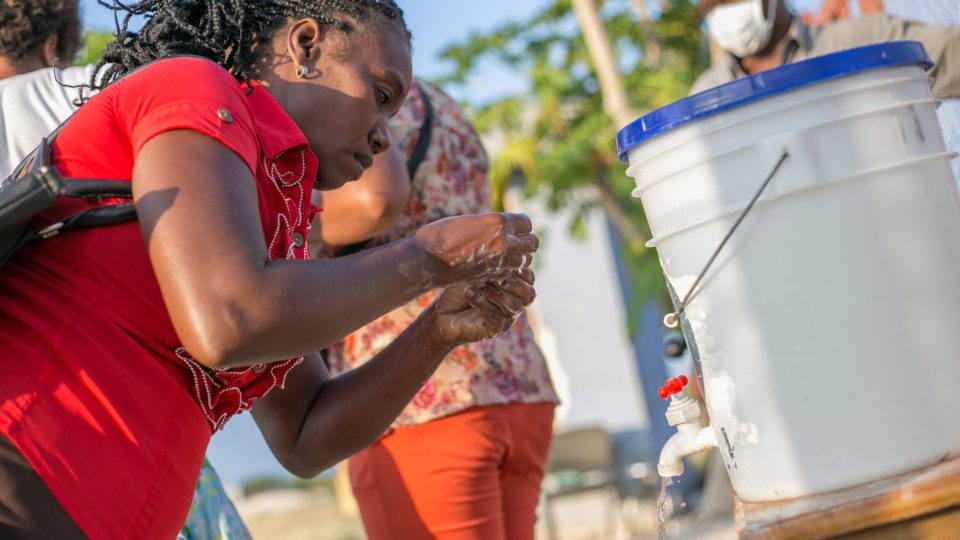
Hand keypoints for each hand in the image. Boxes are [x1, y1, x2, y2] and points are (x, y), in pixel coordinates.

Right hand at [412, 213, 537, 285]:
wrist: (427, 260)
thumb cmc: (442, 235)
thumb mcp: (471, 221)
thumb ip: (492, 224)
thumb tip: (508, 228)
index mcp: (498, 222)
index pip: (526, 222)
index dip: (519, 225)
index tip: (512, 229)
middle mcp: (504, 241)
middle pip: (533, 242)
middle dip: (524, 242)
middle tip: (512, 243)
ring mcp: (501, 261)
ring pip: (526, 259)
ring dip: (518, 257)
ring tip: (504, 256)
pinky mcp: (495, 275)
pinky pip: (513, 272)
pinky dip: (509, 270)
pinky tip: (496, 267)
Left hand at [432, 268, 536, 345]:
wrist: (441, 315)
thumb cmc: (457, 289)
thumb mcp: (473, 271)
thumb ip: (490, 263)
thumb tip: (503, 253)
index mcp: (514, 286)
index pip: (528, 276)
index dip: (516, 267)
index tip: (496, 260)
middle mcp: (515, 302)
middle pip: (529, 294)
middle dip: (512, 282)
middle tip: (492, 276)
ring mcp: (508, 317)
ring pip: (515, 305)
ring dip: (495, 292)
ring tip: (475, 285)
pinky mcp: (496, 328)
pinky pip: (498, 316)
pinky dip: (483, 302)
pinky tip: (469, 293)